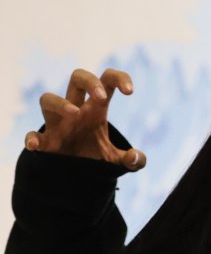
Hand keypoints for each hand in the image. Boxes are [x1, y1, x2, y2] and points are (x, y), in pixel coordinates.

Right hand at [25, 68, 146, 169]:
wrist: (77, 175)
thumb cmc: (96, 158)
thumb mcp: (119, 160)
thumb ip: (134, 160)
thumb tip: (136, 157)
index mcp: (96, 109)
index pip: (106, 80)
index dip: (119, 79)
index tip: (130, 92)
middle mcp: (76, 110)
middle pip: (76, 78)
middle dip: (89, 81)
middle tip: (102, 97)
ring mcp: (58, 124)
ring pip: (47, 99)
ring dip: (60, 103)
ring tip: (75, 113)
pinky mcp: (45, 142)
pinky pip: (32, 135)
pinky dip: (32, 138)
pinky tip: (36, 144)